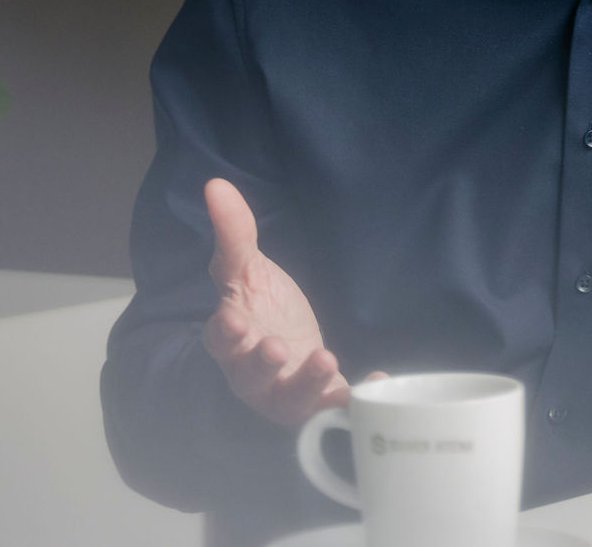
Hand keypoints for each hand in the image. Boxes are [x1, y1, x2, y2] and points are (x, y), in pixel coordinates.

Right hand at [201, 177, 350, 426]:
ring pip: (290, 399)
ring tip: (325, 360)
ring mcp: (287, 391)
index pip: (221, 340)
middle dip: (261, 363)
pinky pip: (335, 407)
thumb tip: (216, 184)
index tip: (234, 322)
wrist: (287, 348)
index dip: (225, 334)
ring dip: (306, 384)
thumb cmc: (260, 309)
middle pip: (251, 376)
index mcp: (232, 339)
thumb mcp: (247, 269)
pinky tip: (375, 379)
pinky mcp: (320, 400)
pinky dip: (352, 398)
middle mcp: (254, 374)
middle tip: (275, 347)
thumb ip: (234, 232)